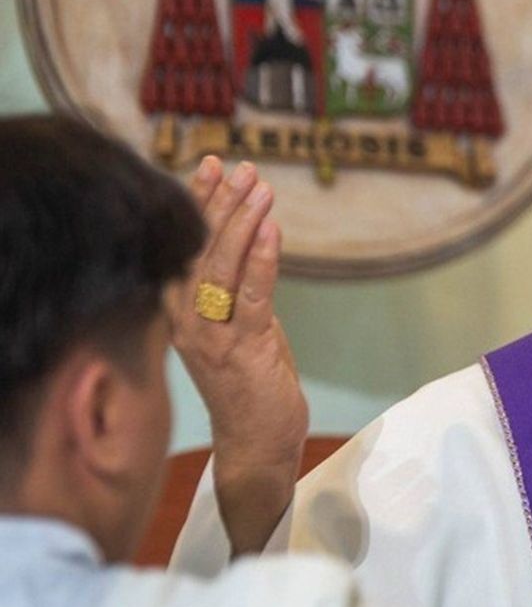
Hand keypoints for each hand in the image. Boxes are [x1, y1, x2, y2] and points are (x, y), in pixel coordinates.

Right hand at [170, 157, 307, 554]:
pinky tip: (273, 229)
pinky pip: (252, 294)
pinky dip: (263, 258)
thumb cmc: (251, 383)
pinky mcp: (243, 348)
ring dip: (243, 222)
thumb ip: (240, 290)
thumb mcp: (243, 326)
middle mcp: (188, 319)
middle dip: (220, 201)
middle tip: (239, 165)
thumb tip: (252, 244)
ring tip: (260, 187)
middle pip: (199, 247)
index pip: (185, 245)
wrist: (256, 442)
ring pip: (222, 265)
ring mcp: (212, 335)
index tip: (211, 165)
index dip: (197, 202)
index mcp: (182, 310)